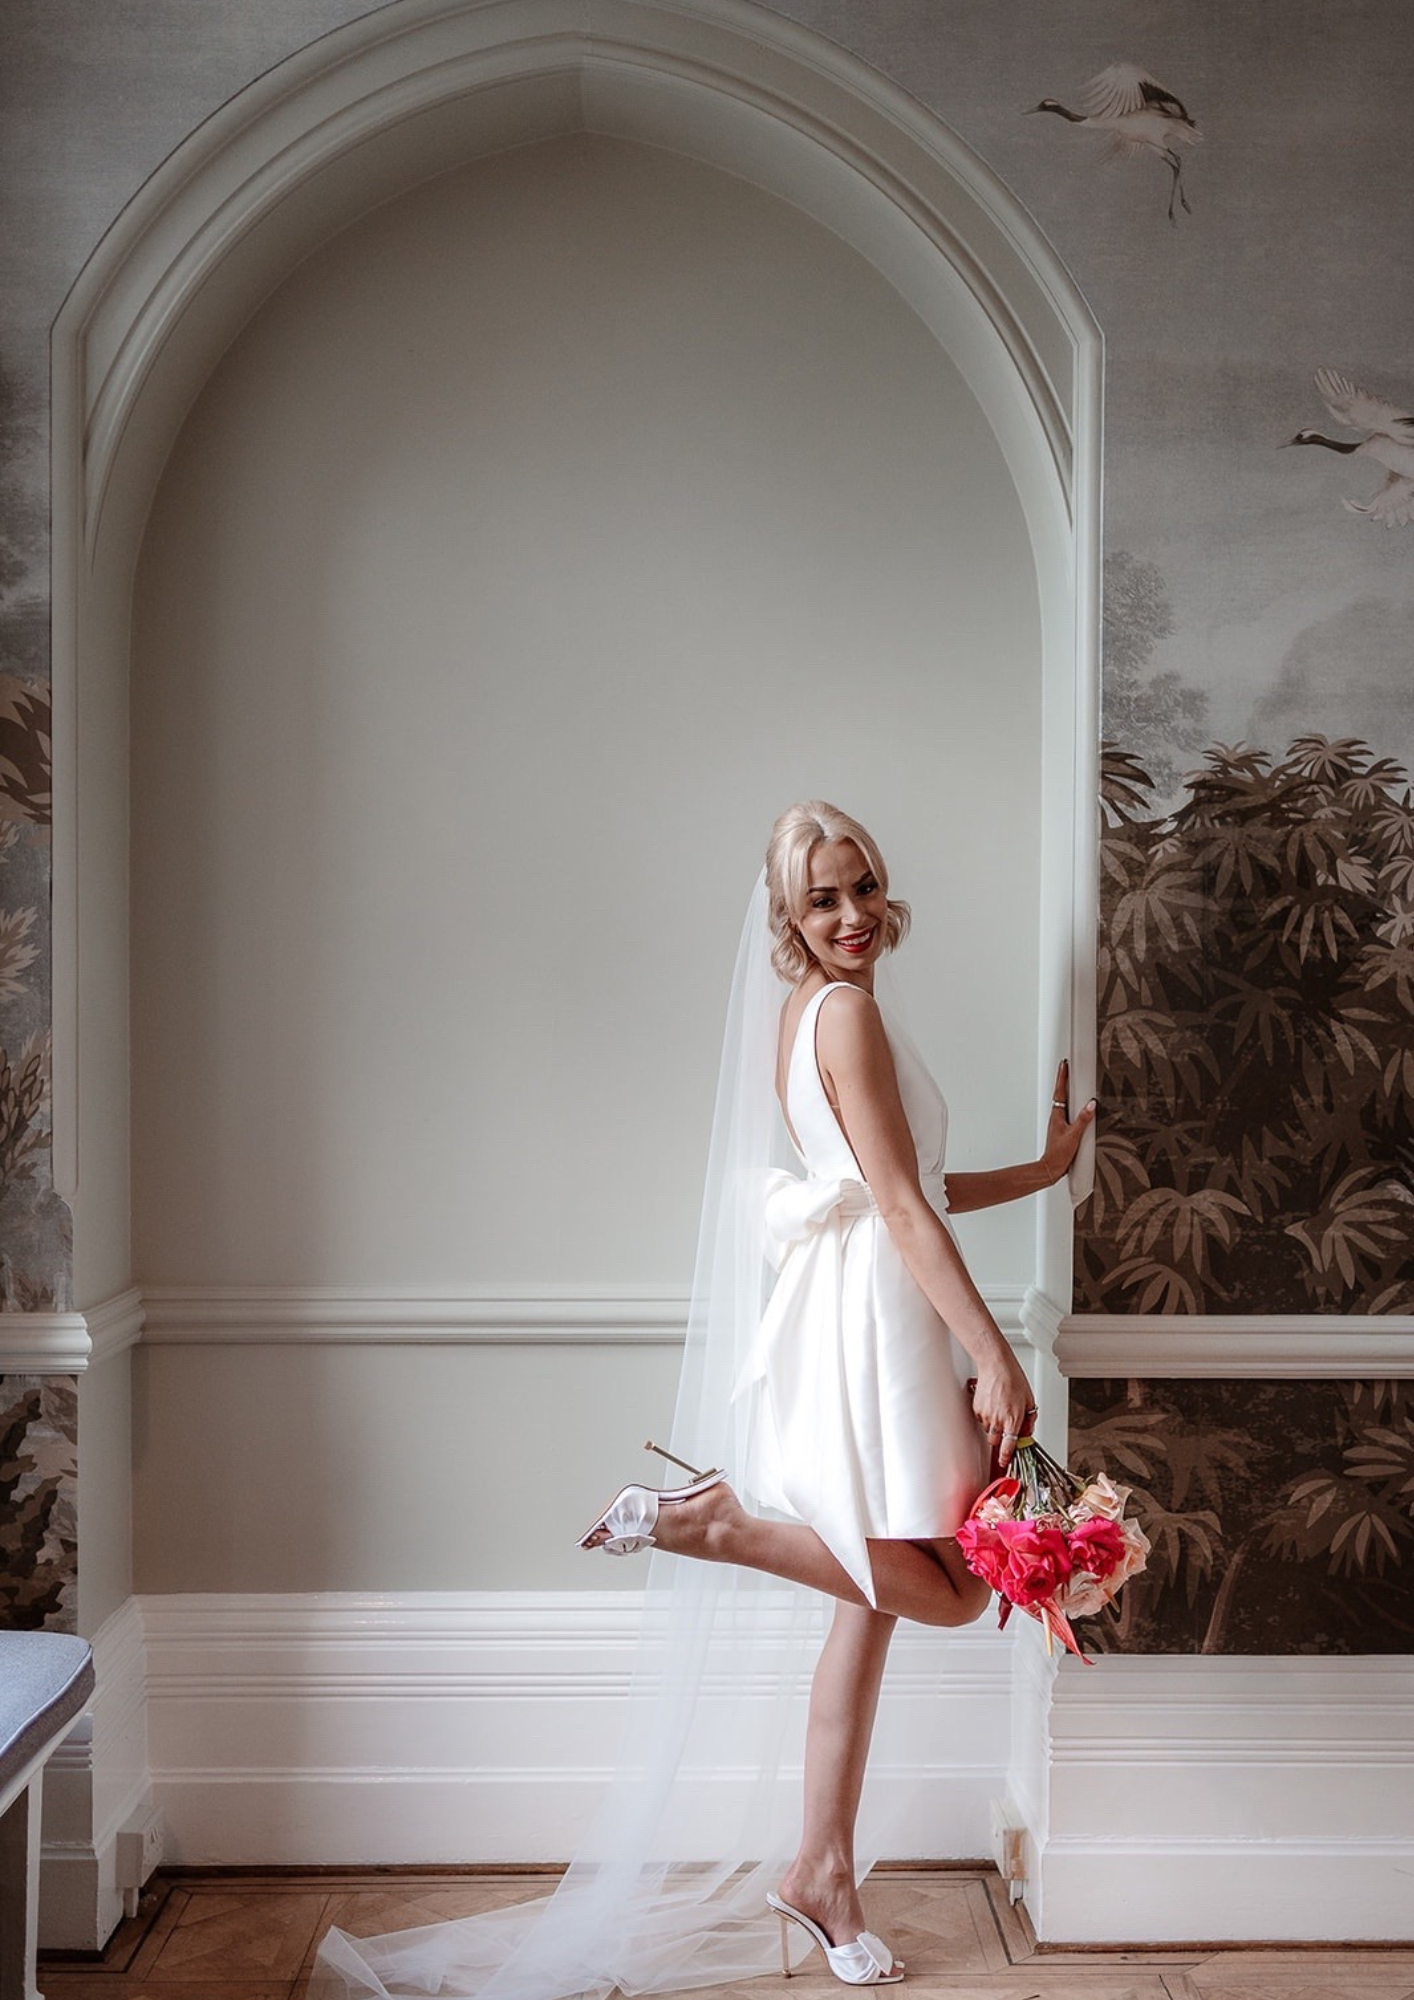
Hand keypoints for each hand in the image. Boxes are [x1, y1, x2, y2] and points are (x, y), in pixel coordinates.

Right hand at [966, 1368, 1036, 1471]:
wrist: (995, 1365)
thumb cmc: (1013, 1378)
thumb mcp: (1029, 1400)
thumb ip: (1029, 1419)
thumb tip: (1028, 1430)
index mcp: (1013, 1419)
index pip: (1008, 1446)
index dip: (1006, 1457)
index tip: (1005, 1461)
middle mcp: (998, 1420)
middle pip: (995, 1441)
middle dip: (1000, 1440)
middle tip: (1005, 1429)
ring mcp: (986, 1414)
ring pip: (988, 1430)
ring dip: (994, 1426)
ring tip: (1000, 1410)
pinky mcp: (977, 1408)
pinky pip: (982, 1419)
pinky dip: (987, 1416)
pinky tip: (993, 1404)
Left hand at [1040, 1059, 1096, 1185]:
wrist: (1051, 1168)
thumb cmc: (1058, 1154)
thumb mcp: (1074, 1136)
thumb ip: (1083, 1120)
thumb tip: (1091, 1105)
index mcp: (1057, 1114)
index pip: (1060, 1091)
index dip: (1062, 1077)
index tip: (1064, 1064)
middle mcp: (1056, 1116)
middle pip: (1061, 1093)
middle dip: (1064, 1080)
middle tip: (1067, 1066)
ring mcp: (1059, 1122)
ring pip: (1064, 1103)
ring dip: (1068, 1091)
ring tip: (1072, 1080)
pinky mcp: (1063, 1129)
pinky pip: (1068, 1113)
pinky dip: (1072, 1105)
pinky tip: (1077, 1106)